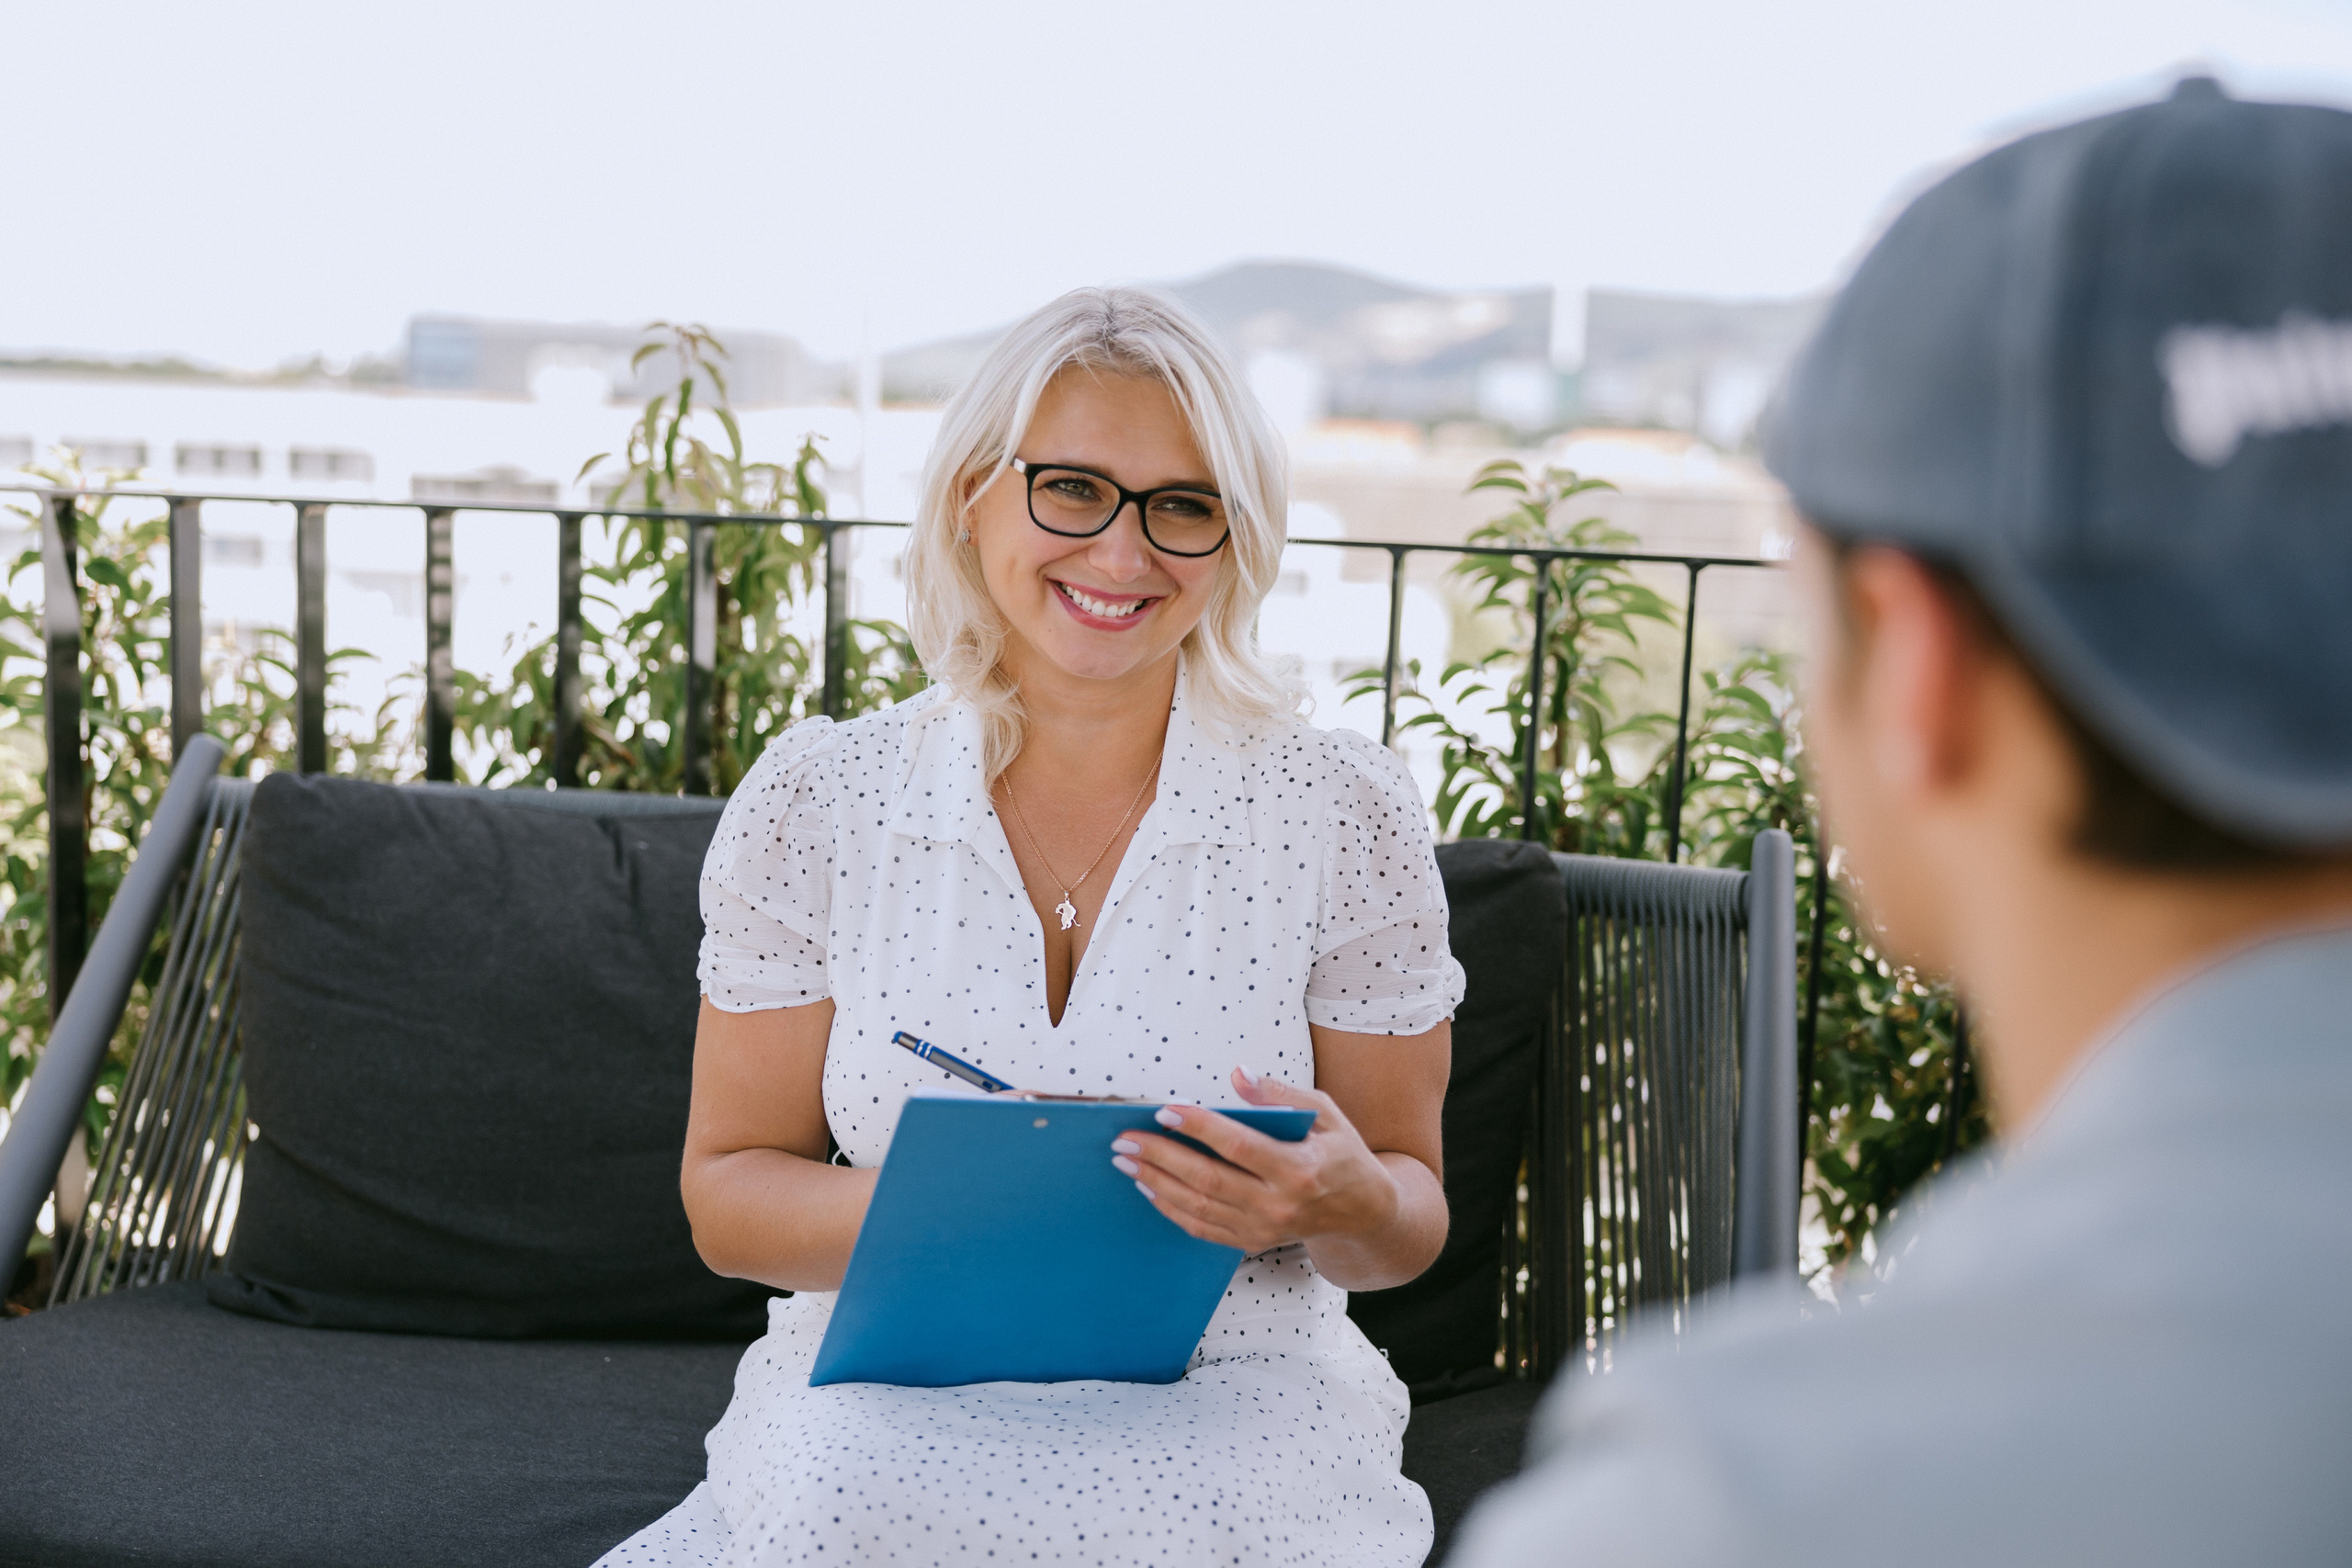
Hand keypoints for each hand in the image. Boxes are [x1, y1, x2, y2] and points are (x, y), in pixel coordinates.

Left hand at [1111, 1067, 1401, 1255]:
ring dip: (1157, 1183)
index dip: (1199, 1127)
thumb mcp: (1326, 1113)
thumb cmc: (1342, 1153)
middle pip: (1208, 1180)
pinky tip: (1149, 1187)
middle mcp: (1280, 1204)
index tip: (1164, 1110)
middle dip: (1161, 1157)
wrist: (1363, 1212)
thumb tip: (1237, 1075)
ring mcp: (1264, 1228)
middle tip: (1125, 1139)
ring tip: (1126, 1160)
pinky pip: (1203, 1227)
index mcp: (1300, 1168)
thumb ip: (1280, 1095)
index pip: (1238, 1146)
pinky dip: (1171, 1208)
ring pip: (1199, 1207)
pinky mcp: (1253, 1242)